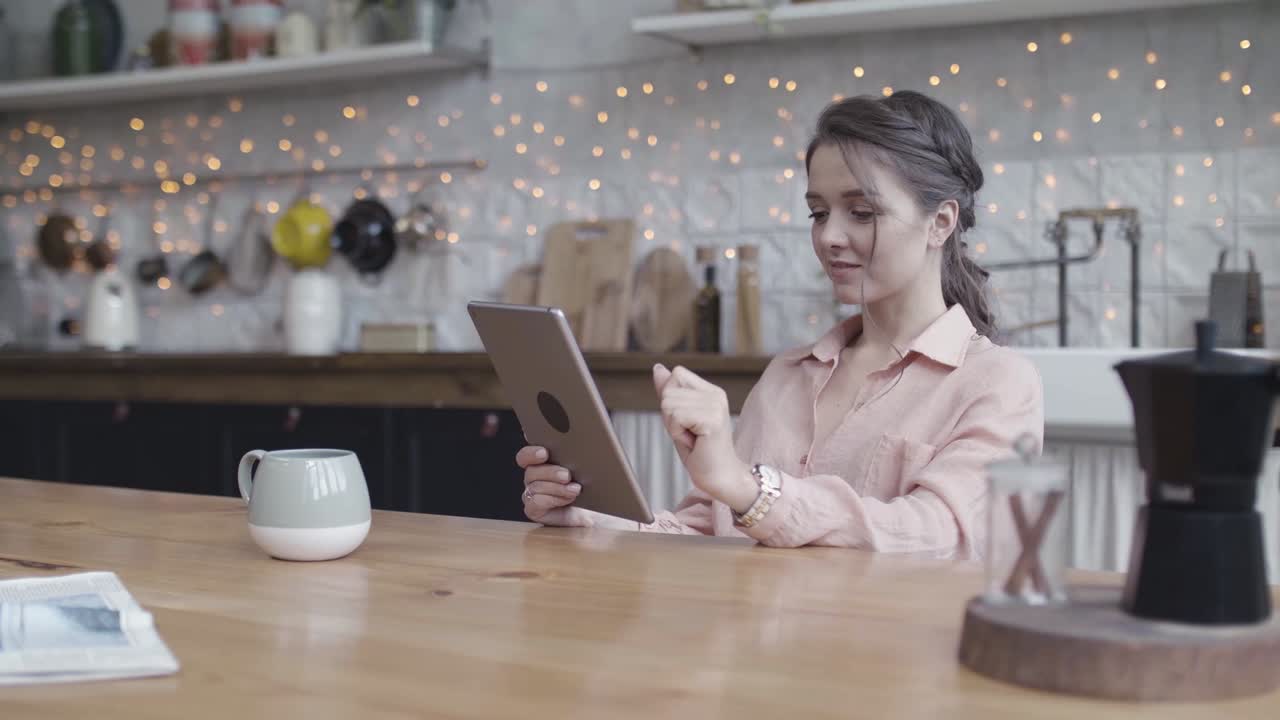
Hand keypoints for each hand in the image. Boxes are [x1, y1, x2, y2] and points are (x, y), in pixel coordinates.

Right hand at [516, 446, 588, 525]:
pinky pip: (535, 502)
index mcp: (540, 463)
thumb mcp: (581, 470)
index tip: (544, 453)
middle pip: (531, 471)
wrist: (590, 510)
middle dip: (551, 473)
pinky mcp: (533, 509)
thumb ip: (573, 460)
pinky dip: (553, 499)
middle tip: (567, 476)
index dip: (531, 454)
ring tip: (575, 489)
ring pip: (535, 487)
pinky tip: (567, 499)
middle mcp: (533, 478)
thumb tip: (578, 450)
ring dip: (557, 488)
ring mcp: (531, 494)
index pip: (525, 456)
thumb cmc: (586, 488)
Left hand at [652, 364, 757, 512]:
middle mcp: (716, 394)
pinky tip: (695, 442)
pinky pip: (675, 417)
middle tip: (690, 433)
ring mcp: (715, 406)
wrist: (719, 478)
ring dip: (673, 426)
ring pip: (668, 404)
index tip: (686, 422)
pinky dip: (677, 433)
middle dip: (670, 416)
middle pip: (669, 390)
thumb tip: (658, 368)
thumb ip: (669, 392)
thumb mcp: (678, 417)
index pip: (676, 374)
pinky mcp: (712, 419)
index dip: (671, 399)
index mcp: (710, 390)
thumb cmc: (699, 452)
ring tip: (693, 438)